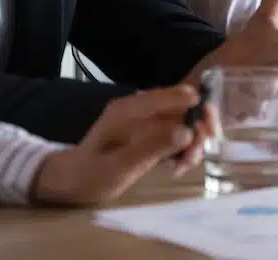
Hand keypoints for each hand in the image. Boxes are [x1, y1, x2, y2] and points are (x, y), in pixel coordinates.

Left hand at [32, 85, 213, 204]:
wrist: (69, 182)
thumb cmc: (89, 175)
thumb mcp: (119, 167)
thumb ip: (152, 147)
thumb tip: (187, 132)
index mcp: (131, 109)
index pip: (172, 95)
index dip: (196, 106)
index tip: (209, 129)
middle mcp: (141, 108)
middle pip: (182, 107)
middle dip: (196, 128)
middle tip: (196, 155)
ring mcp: (145, 119)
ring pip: (182, 120)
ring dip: (191, 140)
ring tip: (184, 166)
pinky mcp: (148, 131)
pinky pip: (175, 132)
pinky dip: (183, 146)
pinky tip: (178, 165)